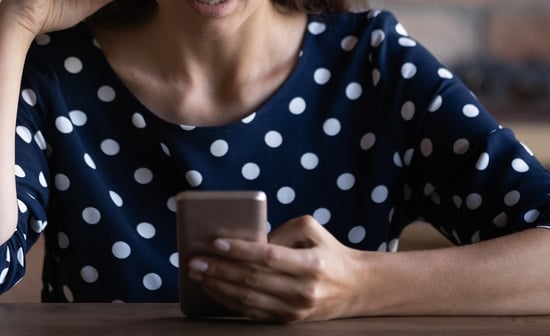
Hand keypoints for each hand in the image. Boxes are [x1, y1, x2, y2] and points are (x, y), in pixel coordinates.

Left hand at [187, 215, 369, 322]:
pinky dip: (228, 302)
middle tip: (194, 260)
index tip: (215, 243)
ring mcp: (295, 310)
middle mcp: (303, 290)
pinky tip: (212, 289)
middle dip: (219, 269)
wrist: (355, 287)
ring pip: (248, 300)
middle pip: (253, 280)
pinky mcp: (288, 321)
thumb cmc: (327, 251)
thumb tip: (248, 242)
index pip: (268, 257)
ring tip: (197, 274)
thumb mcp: (311, 230)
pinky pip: (252, 313)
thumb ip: (281, 231)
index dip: (241, 251)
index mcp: (311, 265)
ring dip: (218, 287)